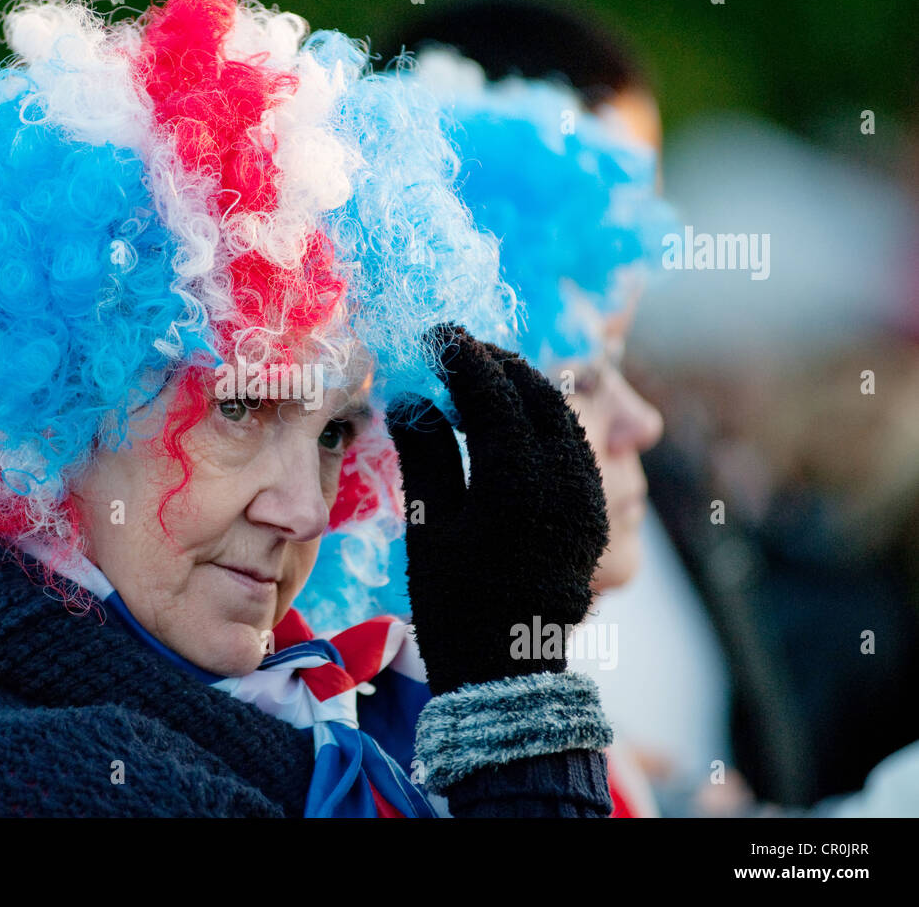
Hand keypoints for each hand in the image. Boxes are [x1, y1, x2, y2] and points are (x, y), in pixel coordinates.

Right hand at [388, 323, 608, 696]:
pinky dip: (544, 419)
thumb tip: (411, 399)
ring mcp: (589, 494)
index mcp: (516, 482)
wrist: (507, 673)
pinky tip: (514, 422)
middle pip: (538, 393)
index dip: (463, 357)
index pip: (493, 393)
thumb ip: (424, 455)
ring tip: (482, 379)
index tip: (437, 334)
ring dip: (524, 387)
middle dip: (497, 363)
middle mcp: (565, 479)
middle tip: (457, 351)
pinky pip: (574, 443)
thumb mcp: (428, 528)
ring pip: (564, 415)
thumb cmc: (454, 604)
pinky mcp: (596, 509)